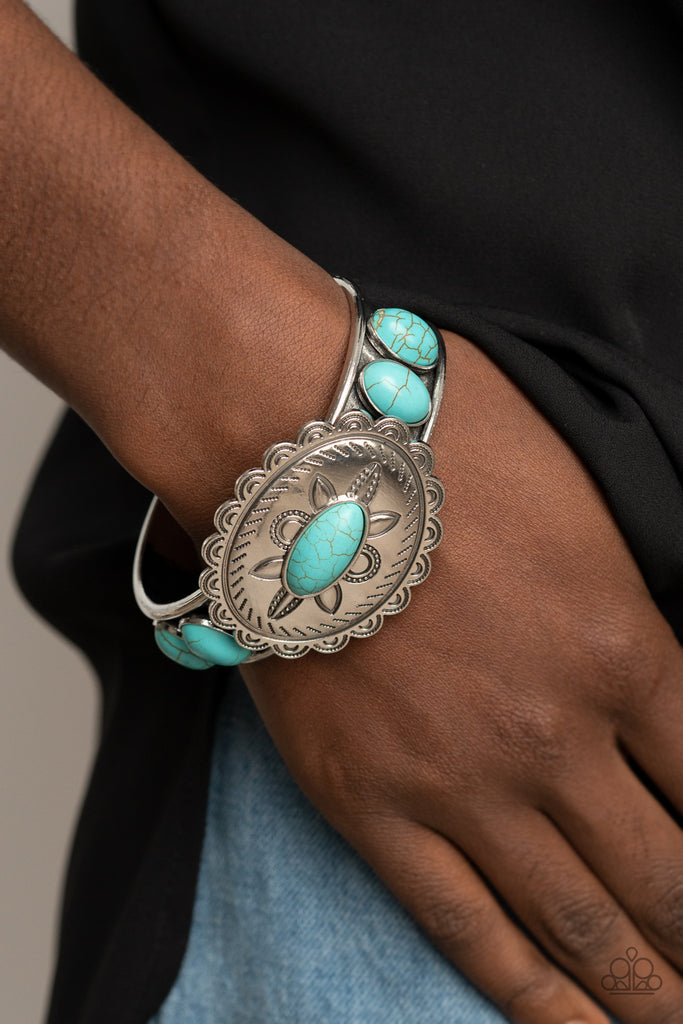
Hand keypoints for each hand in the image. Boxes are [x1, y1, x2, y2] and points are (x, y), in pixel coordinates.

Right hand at [240, 329, 682, 1023]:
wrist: (297, 463)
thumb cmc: (439, 456)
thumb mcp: (581, 513)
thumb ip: (641, 613)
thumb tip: (667, 691)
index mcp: (619, 649)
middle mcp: (553, 735)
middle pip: (667, 878)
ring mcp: (461, 783)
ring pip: (579, 923)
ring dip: (643, 990)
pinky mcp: (373, 807)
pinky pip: (466, 928)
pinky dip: (532, 997)